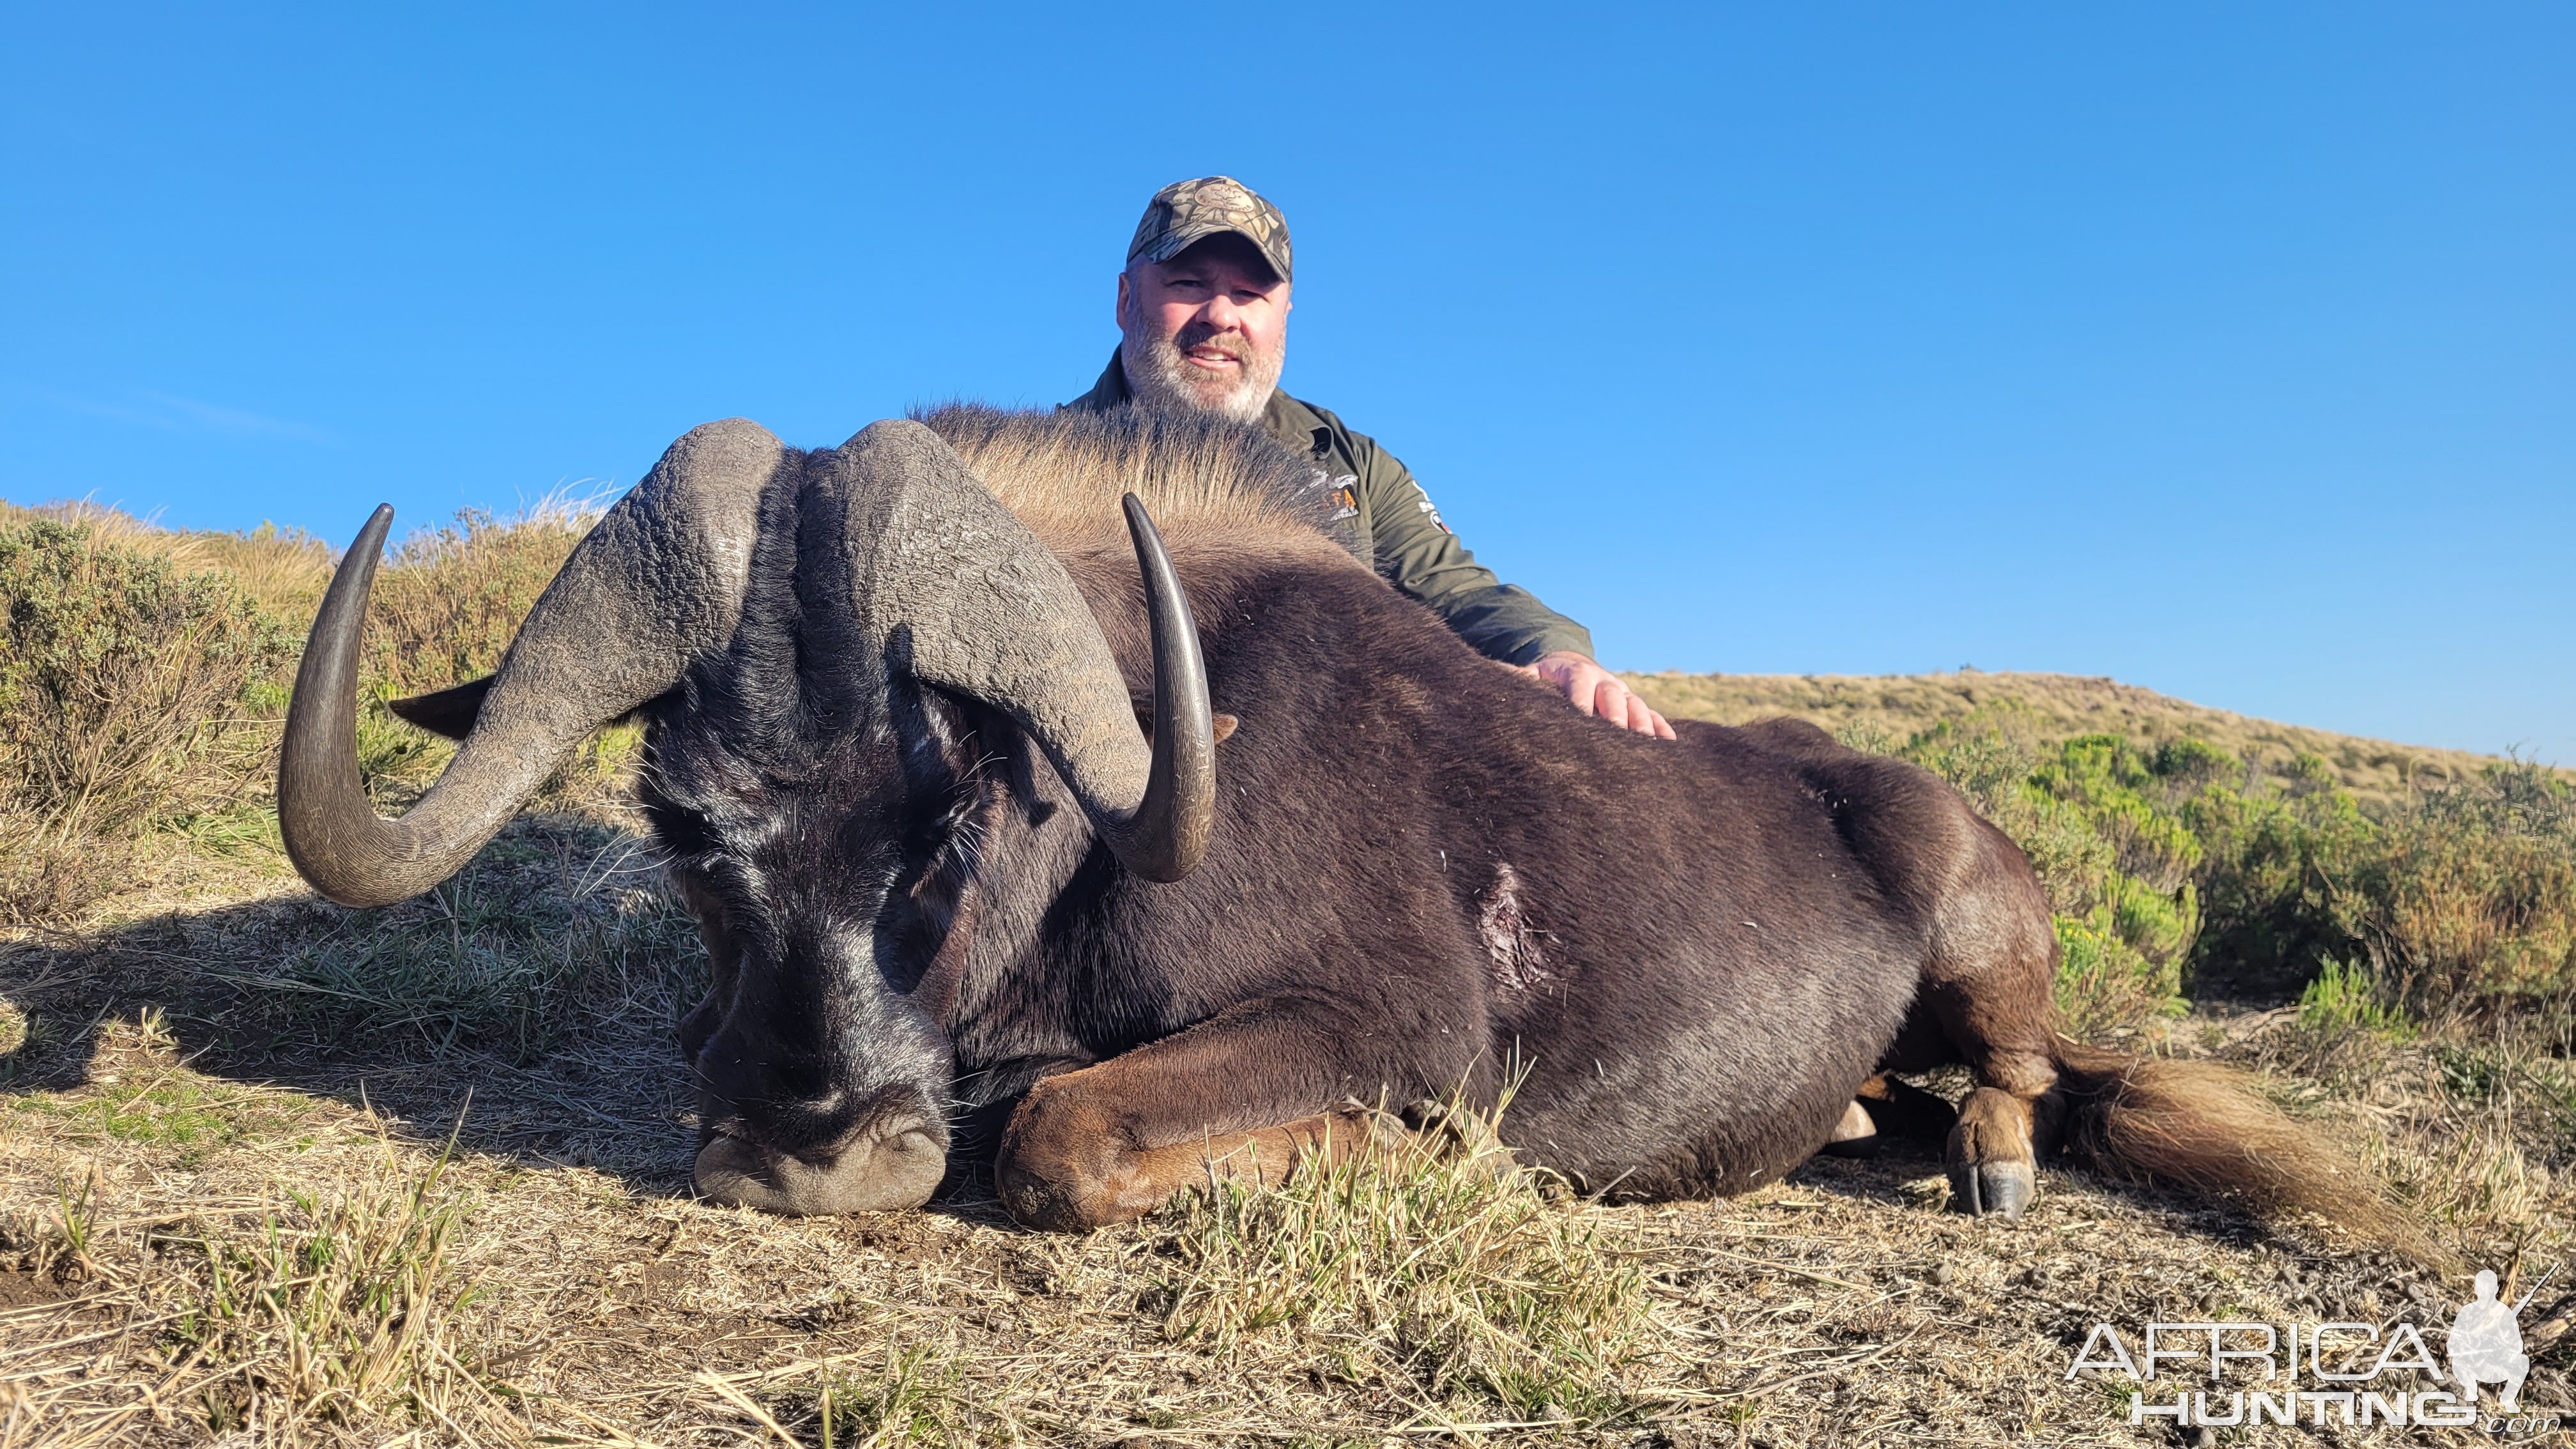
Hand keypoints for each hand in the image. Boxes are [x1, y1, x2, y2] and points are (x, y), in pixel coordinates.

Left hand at [1524, 650, 1675, 738]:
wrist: (1572, 666)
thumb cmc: (1548, 678)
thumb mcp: (1532, 673)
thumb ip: (1519, 677)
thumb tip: (1500, 678)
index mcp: (1577, 673)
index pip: (1580, 689)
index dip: (1581, 704)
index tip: (1580, 722)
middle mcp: (1604, 681)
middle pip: (1613, 698)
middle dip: (1616, 717)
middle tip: (1619, 737)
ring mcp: (1623, 693)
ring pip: (1638, 707)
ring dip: (1643, 725)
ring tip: (1647, 747)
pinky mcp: (1635, 705)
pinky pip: (1655, 715)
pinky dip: (1663, 728)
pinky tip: (1669, 745)